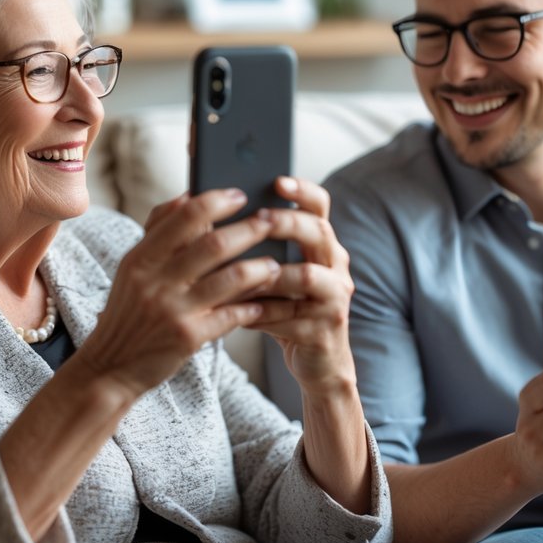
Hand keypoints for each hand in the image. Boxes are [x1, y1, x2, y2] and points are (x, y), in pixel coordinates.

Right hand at [75, 189, 281, 397]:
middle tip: (271, 221)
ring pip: (230, 278)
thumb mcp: (131, 270)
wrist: (110, 367)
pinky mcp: (188, 337)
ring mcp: (173, 309)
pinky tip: (263, 303)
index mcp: (141, 258)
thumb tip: (186, 195)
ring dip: (259, 269)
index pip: (184, 216)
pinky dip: (252, 307)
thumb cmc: (128, 313)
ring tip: (275, 264)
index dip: (217, 201)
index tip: (240, 194)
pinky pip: (232, 315)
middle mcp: (155, 280)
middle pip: (214, 244)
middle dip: (249, 229)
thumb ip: (157, 233)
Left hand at [247, 176, 356, 395]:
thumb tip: (206, 220)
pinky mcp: (327, 328)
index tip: (278, 180)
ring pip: (310, 275)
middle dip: (287, 222)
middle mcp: (335, 265)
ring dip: (273, 272)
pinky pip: (294, 315)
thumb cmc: (284, 311)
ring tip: (243, 270)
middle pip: (319, 231)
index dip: (302, 190)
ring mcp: (335, 296)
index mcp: (321, 245)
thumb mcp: (272, 275)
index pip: (320, 206)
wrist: (316, 362)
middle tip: (259, 217)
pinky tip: (240, 313)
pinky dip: (265, 313)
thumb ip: (254, 250)